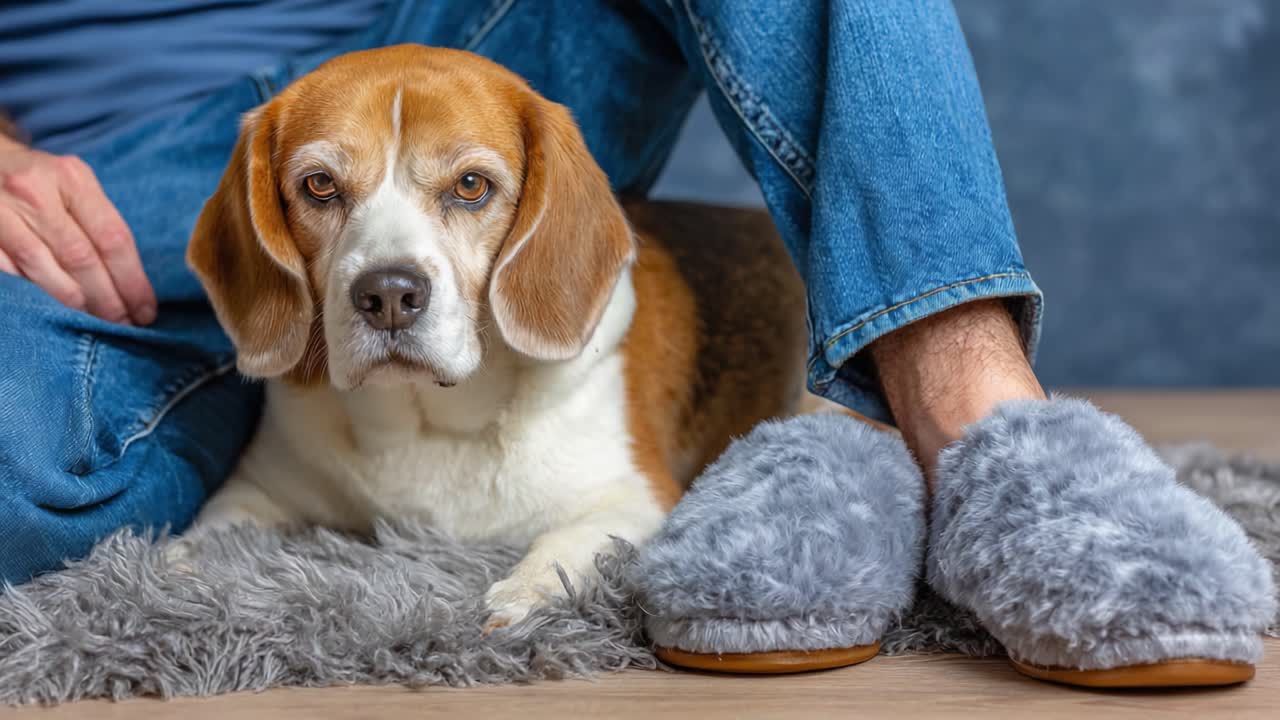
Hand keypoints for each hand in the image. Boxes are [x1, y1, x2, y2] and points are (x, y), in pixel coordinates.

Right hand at [0, 135, 155, 324]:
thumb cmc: (42, 182)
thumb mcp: (74, 185)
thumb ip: (99, 222)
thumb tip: (132, 281)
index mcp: (71, 178)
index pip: (112, 237)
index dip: (132, 280)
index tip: (146, 309)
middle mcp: (35, 191)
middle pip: (81, 258)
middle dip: (108, 299)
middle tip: (124, 325)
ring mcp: (1, 211)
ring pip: (43, 269)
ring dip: (75, 304)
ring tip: (96, 324)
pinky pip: (11, 272)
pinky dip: (35, 294)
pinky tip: (54, 311)